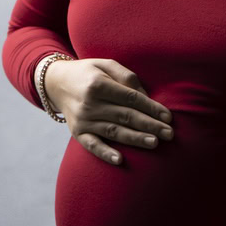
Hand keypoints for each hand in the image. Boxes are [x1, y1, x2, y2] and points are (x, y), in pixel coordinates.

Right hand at [43, 57, 173, 165]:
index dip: (151, 108)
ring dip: (135, 138)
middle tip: (169, 134)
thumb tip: (147, 96)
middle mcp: (89, 104)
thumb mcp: (106, 64)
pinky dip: (105, 153)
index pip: (131, 98)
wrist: (57, 83)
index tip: (168, 117)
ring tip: (154, 143)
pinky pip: (92, 145)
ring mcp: (82, 120)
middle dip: (150, 125)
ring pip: (114, 131)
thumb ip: (127, 77)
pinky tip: (119, 160)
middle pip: (126, 116)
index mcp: (98, 84)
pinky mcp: (77, 133)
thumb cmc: (89, 73)